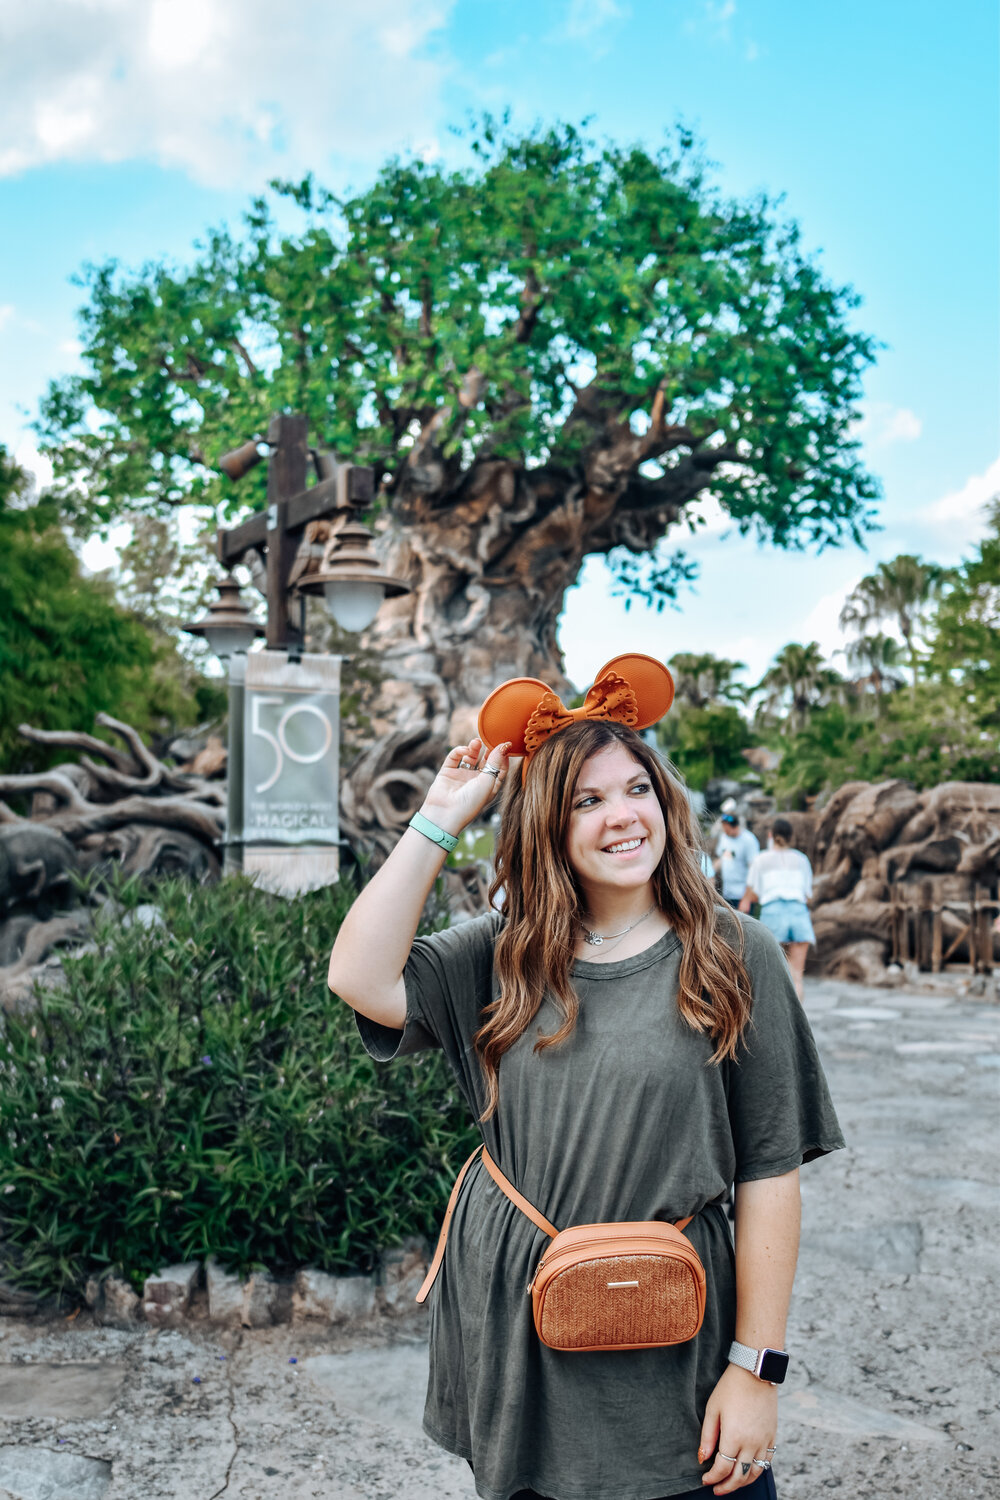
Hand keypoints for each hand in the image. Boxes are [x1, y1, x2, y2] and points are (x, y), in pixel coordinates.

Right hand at [420, 737, 511, 835]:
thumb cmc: (471, 803)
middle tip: (490, 739)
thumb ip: (495, 762)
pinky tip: (464, 750)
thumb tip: (505, 745)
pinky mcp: (448, 772)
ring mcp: (461, 776)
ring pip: (470, 757)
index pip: (499, 768)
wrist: (445, 814)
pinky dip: (459, 751)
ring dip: (474, 748)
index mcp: (489, 786)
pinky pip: (455, 758)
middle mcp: (476, 781)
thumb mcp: (488, 782)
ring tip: (476, 742)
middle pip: (485, 761)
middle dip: (488, 750)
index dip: (503, 757)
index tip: (505, 745)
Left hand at [699, 1365, 776, 1493]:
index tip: (704, 1479)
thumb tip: (702, 1458)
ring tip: (731, 1484)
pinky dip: (757, 1471)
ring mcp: (764, 1440)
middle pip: (739, 1476)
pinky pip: (767, 1461)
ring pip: (755, 1473)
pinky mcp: (772, 1436)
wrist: (755, 1372)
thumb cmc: (730, 1388)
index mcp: (734, 1436)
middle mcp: (751, 1443)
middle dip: (726, 1486)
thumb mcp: (713, 1409)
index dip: (712, 1477)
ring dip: (742, 1483)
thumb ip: (708, 1436)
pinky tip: (748, 1471)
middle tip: (716, 1489)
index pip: (722, 1468)